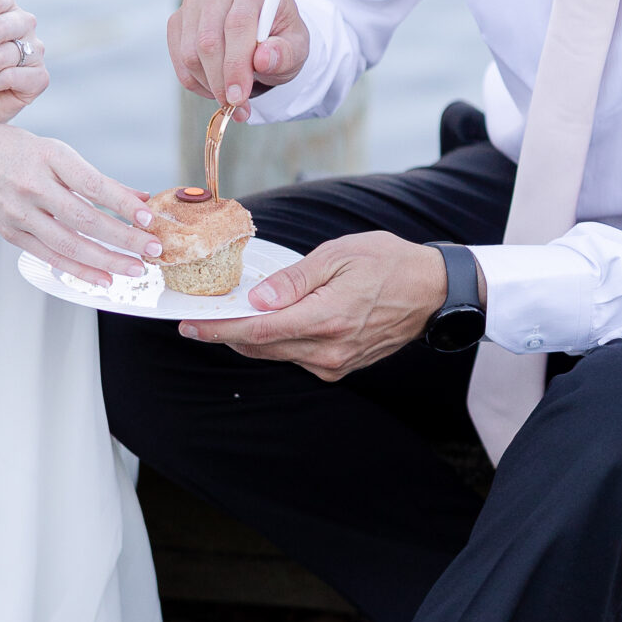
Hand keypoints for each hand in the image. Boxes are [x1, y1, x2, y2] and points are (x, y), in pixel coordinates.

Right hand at [0, 120, 161, 285]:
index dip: (122, 204)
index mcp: (47, 156)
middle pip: (85, 219)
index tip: (149, 216)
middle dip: (124, 238)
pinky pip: (49, 256)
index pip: (92, 184)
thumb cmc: (6, 147)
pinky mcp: (9, 232)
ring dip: (106, 260)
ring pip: (69, 244)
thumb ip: (92, 177)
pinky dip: (78, 270)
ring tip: (135, 270)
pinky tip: (102, 279)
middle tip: (154, 250)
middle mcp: (32, 185)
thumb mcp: (51, 149)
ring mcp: (19, 212)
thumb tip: (138, 197)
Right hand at [168, 0, 309, 117]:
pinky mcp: (178, 19)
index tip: (239, 97)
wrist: (264, 30)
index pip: (238, 23)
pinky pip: (179, 60)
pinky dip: (196, 82)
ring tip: (232, 97)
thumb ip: (285, 54)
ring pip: (190, 53)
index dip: (236, 64)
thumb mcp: (297, 48)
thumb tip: (263, 59)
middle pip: (209, 40)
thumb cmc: (282, 38)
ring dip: (210, 85)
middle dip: (221, 81)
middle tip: (237, 106)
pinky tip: (217, 86)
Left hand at [178, 232, 448, 379]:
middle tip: (197, 319)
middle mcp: (329, 349)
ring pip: (275, 353)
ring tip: (227, 317)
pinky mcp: (340, 366)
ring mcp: (335, 362)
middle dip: (225, 333)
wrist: (432, 291)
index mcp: (327, 319)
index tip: (189, 326)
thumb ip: (294, 281)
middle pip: (261, 345)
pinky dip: (275, 341)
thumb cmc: (389, 263)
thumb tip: (257, 301)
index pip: (258, 330)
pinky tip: (266, 322)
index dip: (218, 330)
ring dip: (249, 337)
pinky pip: (295, 356)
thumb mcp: (339, 255)